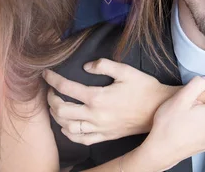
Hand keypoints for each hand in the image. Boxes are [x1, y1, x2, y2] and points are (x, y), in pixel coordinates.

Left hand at [43, 58, 177, 144]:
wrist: (158, 109)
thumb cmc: (143, 88)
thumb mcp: (126, 70)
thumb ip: (104, 65)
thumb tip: (86, 66)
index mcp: (97, 96)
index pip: (67, 87)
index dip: (52, 79)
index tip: (46, 74)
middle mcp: (95, 115)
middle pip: (61, 110)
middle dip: (51, 99)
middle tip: (50, 91)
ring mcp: (99, 128)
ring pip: (67, 126)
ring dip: (57, 116)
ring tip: (56, 106)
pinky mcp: (104, 136)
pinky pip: (81, 139)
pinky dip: (69, 133)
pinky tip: (66, 126)